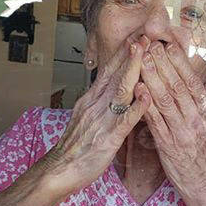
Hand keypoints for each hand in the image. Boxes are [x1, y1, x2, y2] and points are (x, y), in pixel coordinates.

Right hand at [42, 35, 150, 198]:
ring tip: (146, 53)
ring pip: (121, 90)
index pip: (108, 70)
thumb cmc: (75, 148)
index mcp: (91, 99)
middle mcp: (95, 105)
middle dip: (131, 54)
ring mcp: (101, 120)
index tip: (135, 36)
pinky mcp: (108, 138)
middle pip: (115, 74)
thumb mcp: (84, 117)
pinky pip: (124, 120)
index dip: (122, 53)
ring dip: (135, 70)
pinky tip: (147, 96)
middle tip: (145, 35)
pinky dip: (136, 107)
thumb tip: (111, 90)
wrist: (58, 170)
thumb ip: (98, 103)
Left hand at [138, 41, 205, 205]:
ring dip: (153, 77)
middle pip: (178, 86)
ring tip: (143, 59)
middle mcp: (196, 120)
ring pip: (166, 99)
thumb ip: (202, 106)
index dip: (180, 62)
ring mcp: (182, 132)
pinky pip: (156, 121)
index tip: (169, 45)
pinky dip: (146, 104)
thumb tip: (199, 84)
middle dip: (164, 63)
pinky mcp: (169, 145)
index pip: (192, 82)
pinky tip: (138, 89)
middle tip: (151, 44)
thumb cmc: (204, 155)